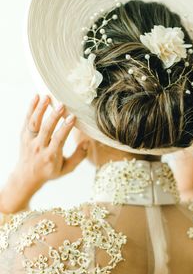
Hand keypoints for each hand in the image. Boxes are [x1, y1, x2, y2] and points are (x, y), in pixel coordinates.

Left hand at [0, 95, 88, 213]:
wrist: (27, 176)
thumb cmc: (50, 171)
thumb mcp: (67, 169)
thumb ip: (78, 157)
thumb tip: (87, 143)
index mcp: (51, 156)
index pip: (59, 140)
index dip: (65, 128)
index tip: (72, 117)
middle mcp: (39, 148)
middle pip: (46, 129)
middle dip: (54, 116)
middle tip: (61, 105)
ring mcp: (30, 141)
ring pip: (34, 123)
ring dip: (40, 109)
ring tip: (47, 97)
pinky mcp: (24, 135)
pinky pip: (27, 120)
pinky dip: (31, 108)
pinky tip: (36, 97)